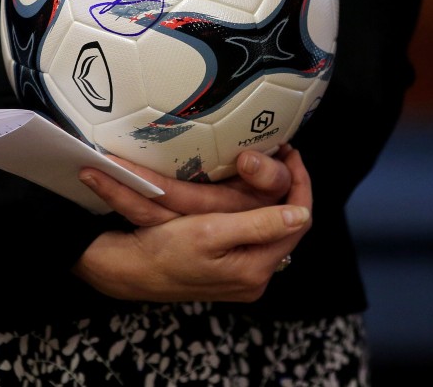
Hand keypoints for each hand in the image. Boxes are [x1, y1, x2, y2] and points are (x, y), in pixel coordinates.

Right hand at [72, 149, 312, 302]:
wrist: (130, 270)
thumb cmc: (164, 249)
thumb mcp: (211, 230)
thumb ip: (260, 225)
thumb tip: (302, 214)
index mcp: (255, 269)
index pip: (298, 222)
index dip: (300, 186)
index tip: (292, 154)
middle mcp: (255, 278)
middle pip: (288, 227)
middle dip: (289, 189)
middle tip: (283, 154)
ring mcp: (243, 278)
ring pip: (272, 230)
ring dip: (274, 199)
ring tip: (269, 165)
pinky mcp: (231, 273)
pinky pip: (255, 238)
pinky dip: (256, 212)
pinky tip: (248, 191)